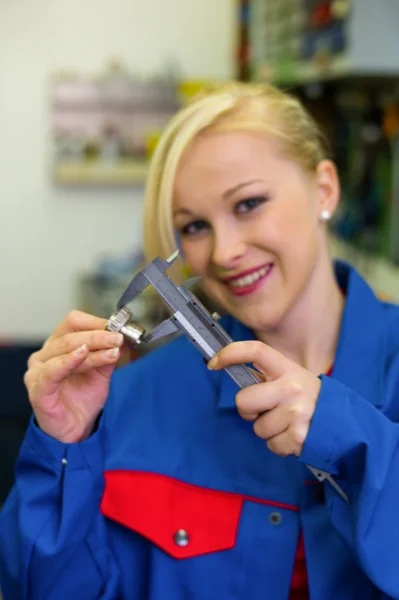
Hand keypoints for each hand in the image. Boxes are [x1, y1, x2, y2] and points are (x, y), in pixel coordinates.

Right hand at [24, 311, 125, 442]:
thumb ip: (108, 354)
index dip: (96, 322)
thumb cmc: (84, 399)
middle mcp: (44, 355)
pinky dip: (68, 360)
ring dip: (92, 347)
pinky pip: (52, 371)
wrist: (77, 430)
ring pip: (65, 349)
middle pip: (70, 335)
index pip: (74, 323)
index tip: (118, 327)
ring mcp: (38, 372)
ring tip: (113, 348)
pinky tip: (83, 354)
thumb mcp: (102, 372)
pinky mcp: (38, 390)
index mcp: (57, 345)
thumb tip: (121, 337)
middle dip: (98, 335)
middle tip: (118, 338)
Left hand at [207, 341, 321, 456]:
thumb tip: (233, 372)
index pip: (256, 351)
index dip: (231, 353)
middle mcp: (291, 387)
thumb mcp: (294, 379)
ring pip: (257, 427)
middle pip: (243, 400)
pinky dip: (279, 445)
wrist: (345, 424)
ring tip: (288, 424)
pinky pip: (270, 445)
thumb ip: (269, 378)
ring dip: (268, 430)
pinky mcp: (298, 436)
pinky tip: (294, 436)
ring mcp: (295, 412)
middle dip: (249, 411)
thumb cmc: (311, 400)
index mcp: (288, 368)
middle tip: (266, 411)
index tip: (213, 363)